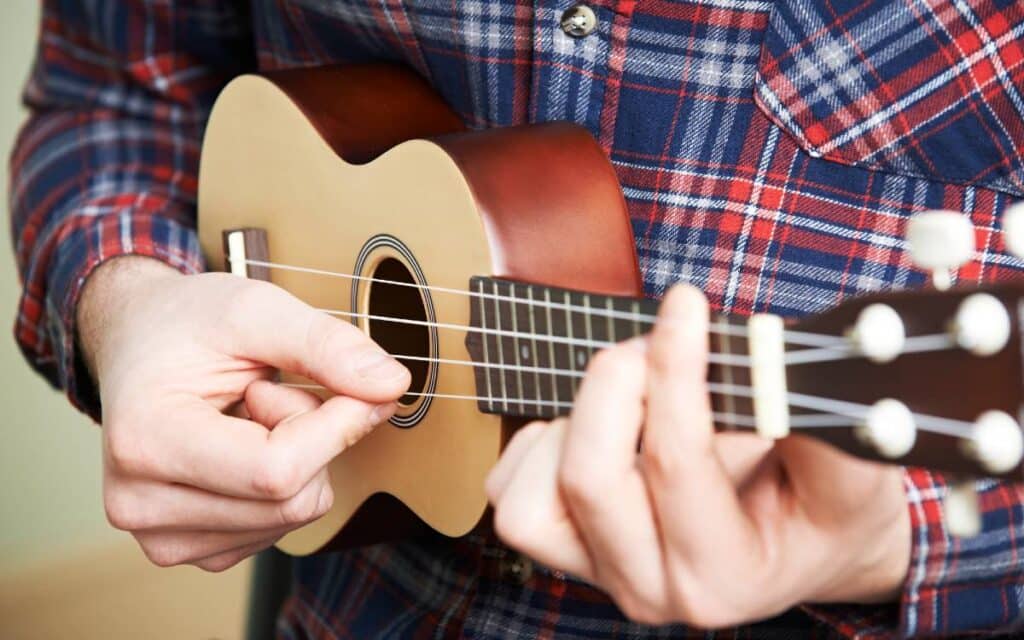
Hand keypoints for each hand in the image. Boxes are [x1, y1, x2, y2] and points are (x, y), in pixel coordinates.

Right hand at [78, 257, 409, 570]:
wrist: (138, 342)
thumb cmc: (189, 322)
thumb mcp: (256, 308)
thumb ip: (326, 345)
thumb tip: (392, 385)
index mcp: (143, 441)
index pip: (276, 471)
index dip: (336, 427)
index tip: (354, 385)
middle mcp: (141, 504)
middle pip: (292, 500)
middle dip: (313, 437)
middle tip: (272, 388)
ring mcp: (163, 537)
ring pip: (294, 515)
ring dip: (299, 457)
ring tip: (248, 412)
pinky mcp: (193, 548)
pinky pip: (282, 525)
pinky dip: (285, 481)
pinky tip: (244, 442)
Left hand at [486, 285, 909, 626]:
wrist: (801, 545)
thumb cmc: (824, 508)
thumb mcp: (854, 476)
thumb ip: (826, 429)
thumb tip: (769, 364)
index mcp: (726, 576)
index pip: (677, 464)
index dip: (677, 371)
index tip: (686, 305)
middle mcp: (653, 589)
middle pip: (589, 478)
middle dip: (615, 385)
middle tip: (654, 342)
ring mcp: (599, 572)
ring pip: (532, 494)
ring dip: (576, 419)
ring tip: (634, 393)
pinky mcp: (564, 548)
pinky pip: (511, 490)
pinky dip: (541, 442)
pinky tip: (597, 425)